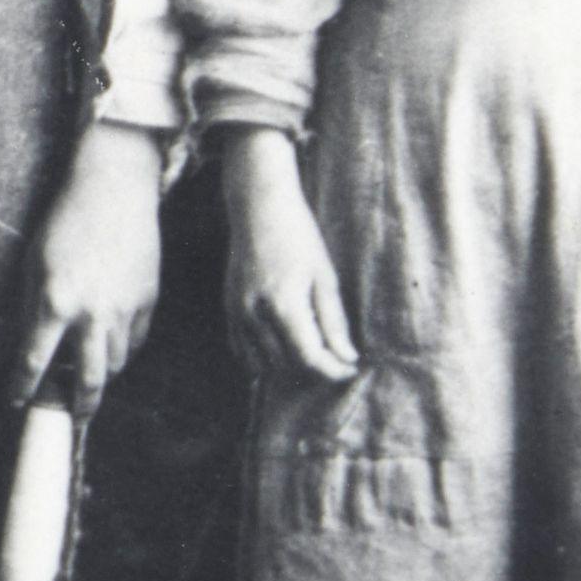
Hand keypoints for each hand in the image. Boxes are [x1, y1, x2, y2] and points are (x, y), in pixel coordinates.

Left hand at [15, 125, 165, 409]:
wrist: (113, 191)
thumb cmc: (64, 222)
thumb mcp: (32, 264)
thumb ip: (30, 308)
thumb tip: (27, 347)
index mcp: (55, 303)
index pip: (34, 361)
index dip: (22, 387)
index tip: (16, 402)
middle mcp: (92, 313)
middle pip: (88, 379)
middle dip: (80, 405)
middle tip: (74, 417)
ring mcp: (125, 309)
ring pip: (115, 364)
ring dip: (101, 376)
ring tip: (89, 380)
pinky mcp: (148, 300)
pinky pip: (136, 341)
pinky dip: (122, 351)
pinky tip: (111, 349)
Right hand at [215, 125, 356, 383]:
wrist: (258, 209)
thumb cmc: (299, 237)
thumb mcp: (325, 278)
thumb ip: (334, 322)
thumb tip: (346, 358)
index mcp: (283, 305)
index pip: (309, 358)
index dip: (333, 371)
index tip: (351, 370)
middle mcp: (255, 315)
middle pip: (287, 366)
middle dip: (315, 371)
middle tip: (337, 362)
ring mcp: (237, 313)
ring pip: (262, 364)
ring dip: (289, 369)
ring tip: (313, 357)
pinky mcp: (229, 309)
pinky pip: (242, 351)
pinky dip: (263, 360)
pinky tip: (283, 352)